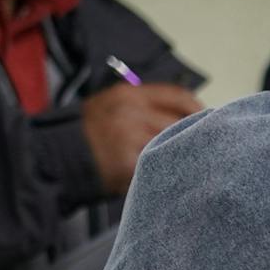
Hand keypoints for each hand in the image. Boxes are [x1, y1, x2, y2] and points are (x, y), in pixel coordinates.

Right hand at [80, 84, 203, 194]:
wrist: (60, 156)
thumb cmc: (93, 133)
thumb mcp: (114, 106)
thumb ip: (147, 106)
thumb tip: (191, 114)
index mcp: (129, 94)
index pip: (178, 96)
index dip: (198, 109)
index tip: (209, 121)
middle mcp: (130, 111)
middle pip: (181, 123)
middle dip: (195, 136)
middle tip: (204, 148)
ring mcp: (129, 137)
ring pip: (173, 145)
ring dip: (184, 155)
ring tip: (187, 162)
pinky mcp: (129, 163)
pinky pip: (160, 166)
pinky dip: (169, 172)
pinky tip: (171, 176)